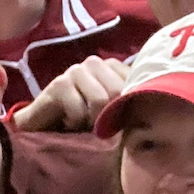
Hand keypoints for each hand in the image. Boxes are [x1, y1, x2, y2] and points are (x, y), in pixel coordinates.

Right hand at [10, 55, 128, 133]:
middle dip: (108, 116)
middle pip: (119, 91)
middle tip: (94, 124)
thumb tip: (151, 108)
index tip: (115, 121)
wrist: (42, 131)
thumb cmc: (82, 123)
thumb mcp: (111, 113)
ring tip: (81, 123)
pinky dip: (75, 123)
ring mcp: (76, 70)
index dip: (128, 108)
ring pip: (101, 99)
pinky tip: (67, 122)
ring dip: (91, 121)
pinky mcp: (58, 84)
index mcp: (113, 66)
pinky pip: (79, 109)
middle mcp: (95, 62)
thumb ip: (128, 102)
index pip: (136, 83)